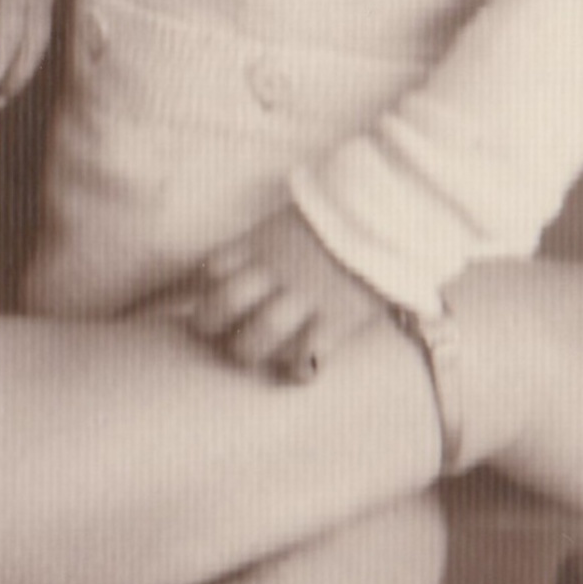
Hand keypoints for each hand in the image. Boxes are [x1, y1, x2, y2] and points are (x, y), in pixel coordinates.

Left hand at [183, 204, 387, 379]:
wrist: (389, 212)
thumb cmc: (341, 214)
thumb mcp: (291, 218)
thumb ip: (265, 240)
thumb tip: (240, 262)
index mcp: (262, 241)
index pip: (212, 267)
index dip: (196, 288)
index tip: (193, 302)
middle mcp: (277, 269)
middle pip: (225, 301)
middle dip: (210, 323)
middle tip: (215, 334)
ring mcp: (306, 294)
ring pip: (260, 331)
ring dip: (248, 350)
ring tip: (250, 355)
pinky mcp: (336, 317)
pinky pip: (308, 352)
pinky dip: (298, 368)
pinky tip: (297, 372)